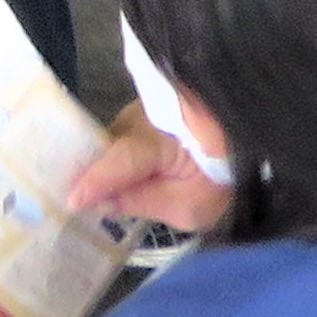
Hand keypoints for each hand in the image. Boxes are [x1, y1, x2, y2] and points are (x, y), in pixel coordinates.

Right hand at [67, 104, 233, 235]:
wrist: (246, 146)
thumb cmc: (222, 180)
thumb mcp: (190, 206)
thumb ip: (144, 202)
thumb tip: (102, 203)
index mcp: (159, 138)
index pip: (120, 159)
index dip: (96, 181)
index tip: (71, 201)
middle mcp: (141, 116)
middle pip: (106, 148)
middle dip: (90, 173)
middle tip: (70, 202)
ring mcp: (138, 110)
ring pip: (109, 142)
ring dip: (100, 166)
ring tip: (83, 194)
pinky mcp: (140, 112)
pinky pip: (117, 137)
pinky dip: (111, 158)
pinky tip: (104, 179)